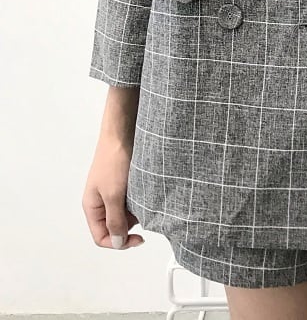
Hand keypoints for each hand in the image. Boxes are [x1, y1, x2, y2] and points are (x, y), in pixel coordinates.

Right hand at [82, 133, 143, 249]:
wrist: (123, 133)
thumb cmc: (113, 160)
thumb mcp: (114, 194)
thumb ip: (114, 220)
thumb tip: (118, 241)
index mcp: (91, 207)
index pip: (101, 237)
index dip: (119, 242)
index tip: (138, 239)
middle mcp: (100, 202)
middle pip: (114, 227)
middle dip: (129, 226)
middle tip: (143, 215)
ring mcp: (112, 192)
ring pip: (124, 214)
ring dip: (135, 212)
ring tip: (144, 200)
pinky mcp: (123, 183)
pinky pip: (130, 200)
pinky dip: (139, 201)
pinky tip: (145, 193)